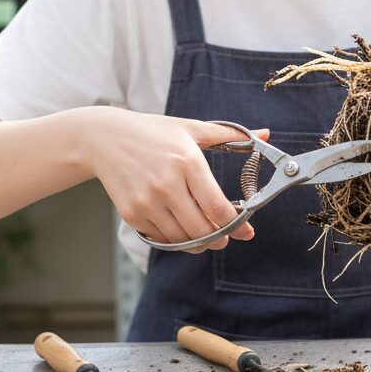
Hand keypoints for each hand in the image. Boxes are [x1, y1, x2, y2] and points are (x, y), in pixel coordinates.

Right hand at [85, 109, 267, 252]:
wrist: (104, 139)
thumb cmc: (153, 132)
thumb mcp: (191, 128)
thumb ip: (230, 136)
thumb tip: (266, 134)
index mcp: (188, 161)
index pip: (218, 207)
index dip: (236, 225)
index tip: (246, 231)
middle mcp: (167, 184)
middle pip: (202, 230)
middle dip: (219, 239)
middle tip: (225, 237)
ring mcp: (148, 201)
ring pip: (182, 239)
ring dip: (198, 243)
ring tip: (204, 233)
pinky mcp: (132, 214)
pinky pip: (161, 239)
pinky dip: (174, 239)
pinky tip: (179, 228)